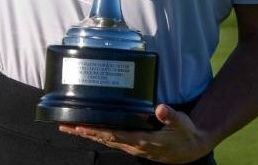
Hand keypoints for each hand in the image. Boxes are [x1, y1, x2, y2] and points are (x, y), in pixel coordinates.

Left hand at [59, 105, 214, 163]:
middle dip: (84, 133)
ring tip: (71, 128)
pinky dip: (100, 135)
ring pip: (107, 140)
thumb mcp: (181, 123)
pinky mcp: (135, 145)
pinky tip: (92, 130)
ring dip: (89, 134)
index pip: (114, 135)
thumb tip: (160, 108)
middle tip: (65, 126)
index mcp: (142, 141)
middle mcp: (134, 146)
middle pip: (104, 139)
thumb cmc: (185, 134)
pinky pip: (113, 140)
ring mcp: (134, 147)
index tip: (81, 127)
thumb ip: (170, 116)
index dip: (97, 131)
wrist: (192, 149)